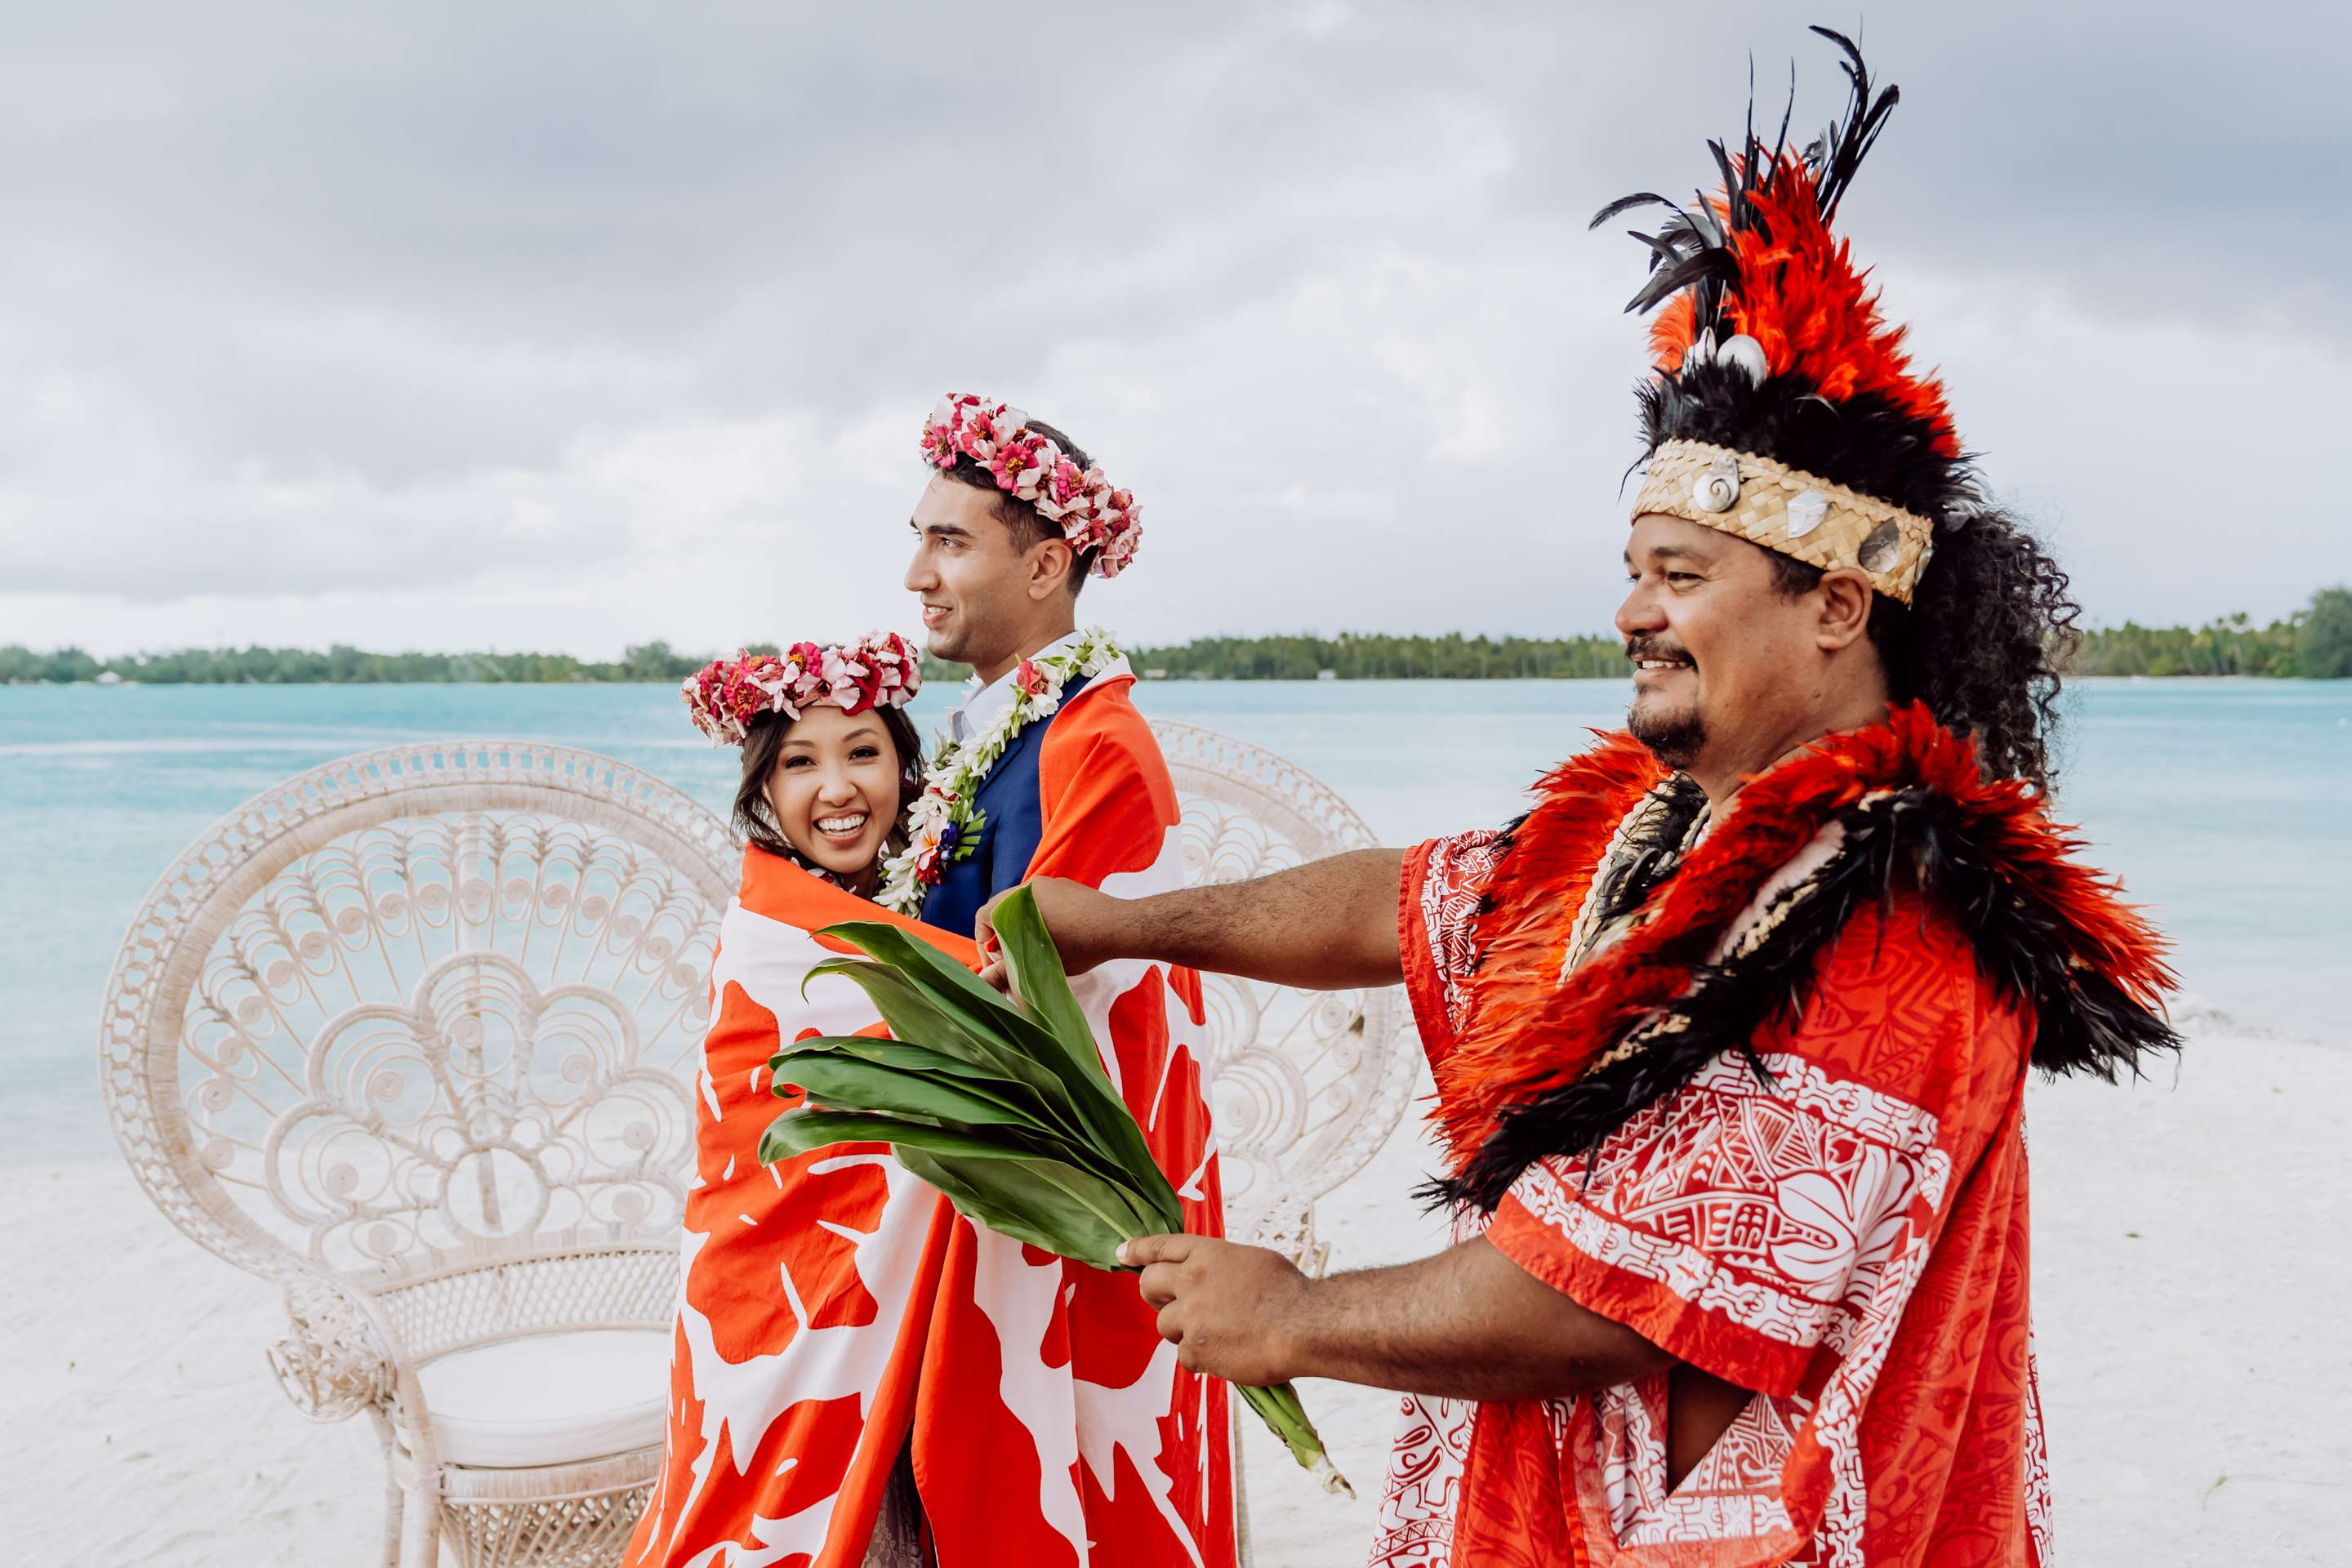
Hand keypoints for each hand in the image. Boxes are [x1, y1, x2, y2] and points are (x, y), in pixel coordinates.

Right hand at [975, 876, 1120, 991]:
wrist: (1120, 926)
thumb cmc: (1080, 945)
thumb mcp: (1040, 961)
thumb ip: (1007, 970)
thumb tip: (985, 981)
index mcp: (1018, 899)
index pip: (984, 915)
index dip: (982, 941)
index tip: (993, 963)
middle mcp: (1031, 885)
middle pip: (1002, 910)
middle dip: (1001, 936)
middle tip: (1011, 960)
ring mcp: (1051, 884)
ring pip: (1023, 907)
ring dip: (1021, 928)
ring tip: (1032, 951)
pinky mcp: (1067, 887)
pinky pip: (1043, 902)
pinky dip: (1039, 920)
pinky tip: (1055, 939)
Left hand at [1120, 1233, 1309, 1386]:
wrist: (1303, 1326)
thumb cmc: (1289, 1293)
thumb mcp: (1252, 1262)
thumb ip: (1220, 1267)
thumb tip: (1210, 1278)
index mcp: (1207, 1254)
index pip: (1161, 1247)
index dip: (1139, 1250)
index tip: (1122, 1253)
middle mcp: (1192, 1281)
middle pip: (1149, 1284)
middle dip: (1154, 1295)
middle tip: (1168, 1304)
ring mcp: (1191, 1316)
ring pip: (1165, 1326)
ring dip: (1184, 1332)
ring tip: (1218, 1335)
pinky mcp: (1195, 1349)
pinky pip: (1186, 1357)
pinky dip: (1203, 1359)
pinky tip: (1228, 1355)